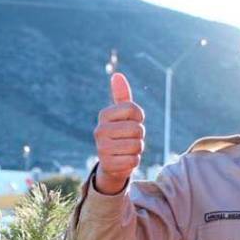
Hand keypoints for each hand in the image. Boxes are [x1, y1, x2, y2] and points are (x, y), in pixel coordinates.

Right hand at [93, 72, 144, 194]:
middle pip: (137, 129)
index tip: (133, 122)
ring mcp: (102, 148)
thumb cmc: (120, 134)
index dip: (139, 117)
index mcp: (104, 115)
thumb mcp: (121, 115)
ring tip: (127, 150)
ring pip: (137, 145)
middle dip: (139, 135)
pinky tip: (124, 160)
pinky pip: (133, 160)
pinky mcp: (108, 165)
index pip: (133, 109)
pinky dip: (134, 161)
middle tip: (129, 139)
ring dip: (137, 149)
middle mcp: (99, 130)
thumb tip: (117, 75)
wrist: (111, 163)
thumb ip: (122, 96)